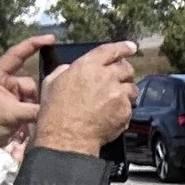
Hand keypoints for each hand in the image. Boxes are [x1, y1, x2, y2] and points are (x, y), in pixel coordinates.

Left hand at [0, 36, 48, 153]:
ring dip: (36, 107)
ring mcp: (10, 95)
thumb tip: (57, 108)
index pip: (17, 54)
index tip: (51, 38)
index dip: (33, 44)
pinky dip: (35, 112)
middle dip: (37, 95)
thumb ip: (34, 110)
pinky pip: (31, 106)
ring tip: (36, 119)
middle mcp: (5, 82)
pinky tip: (39, 120)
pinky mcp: (14, 108)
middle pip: (30, 83)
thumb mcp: (10, 114)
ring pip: (33, 96)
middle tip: (45, 106)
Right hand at [33, 41, 139, 156]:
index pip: (110, 50)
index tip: (131, 47)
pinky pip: (129, 107)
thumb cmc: (55, 112)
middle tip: (119, 79)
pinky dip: (123, 109)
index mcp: (87, 66)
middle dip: (125, 72)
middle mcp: (105, 77)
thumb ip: (65, 71)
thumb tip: (71, 68)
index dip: (123, 48)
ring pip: (132, 88)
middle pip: (126, 68)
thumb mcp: (52, 83)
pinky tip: (111, 114)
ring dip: (126, 92)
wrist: (67, 136)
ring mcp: (117, 94)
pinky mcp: (125, 111)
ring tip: (115, 99)